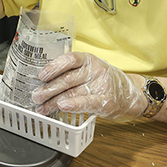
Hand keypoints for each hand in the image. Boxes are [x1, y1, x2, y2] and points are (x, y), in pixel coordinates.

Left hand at [31, 52, 145, 121]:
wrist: (130, 94)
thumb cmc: (103, 81)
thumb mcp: (89, 70)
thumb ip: (71, 73)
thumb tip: (44, 82)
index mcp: (88, 60)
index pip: (69, 59)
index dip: (54, 66)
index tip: (41, 75)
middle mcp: (94, 70)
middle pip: (67, 79)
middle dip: (48, 89)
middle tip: (36, 95)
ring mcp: (101, 86)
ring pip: (73, 93)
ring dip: (54, 102)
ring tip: (42, 107)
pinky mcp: (105, 102)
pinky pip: (87, 102)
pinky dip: (73, 105)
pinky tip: (62, 107)